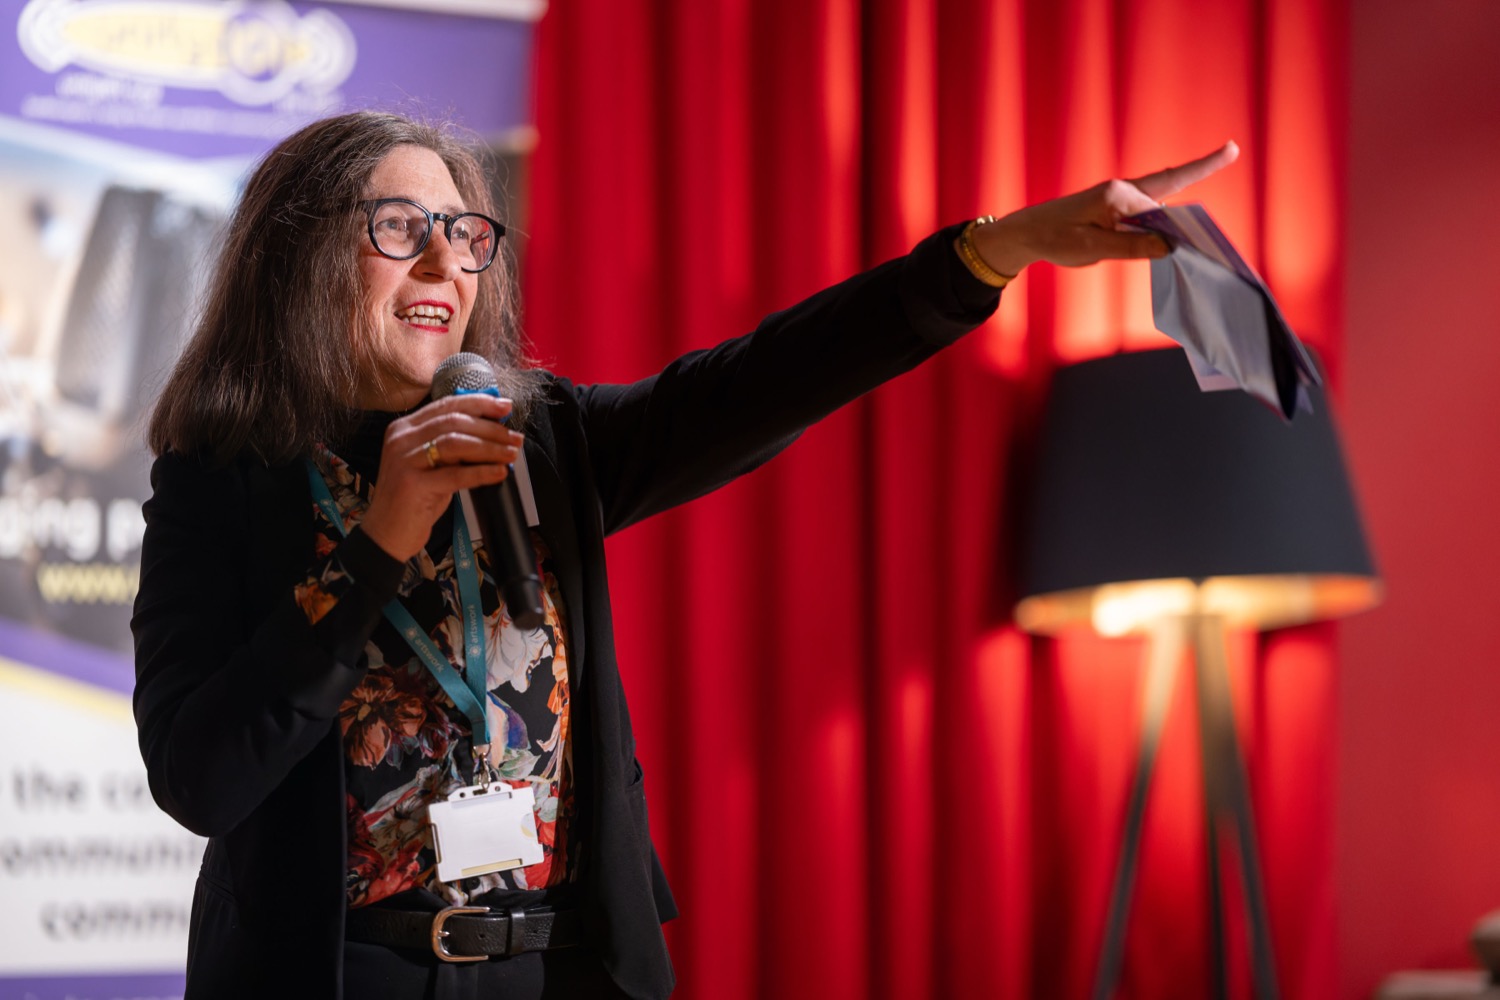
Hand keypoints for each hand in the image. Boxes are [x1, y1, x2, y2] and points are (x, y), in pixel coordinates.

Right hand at [359, 393, 523, 561]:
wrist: (386, 534)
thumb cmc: (414, 500)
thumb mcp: (431, 465)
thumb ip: (452, 446)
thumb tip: (493, 434)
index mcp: (404, 428)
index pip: (446, 405)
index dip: (479, 403)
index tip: (505, 407)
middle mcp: (401, 439)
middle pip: (454, 421)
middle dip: (491, 428)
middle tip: (515, 438)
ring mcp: (404, 460)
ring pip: (456, 443)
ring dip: (490, 447)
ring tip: (511, 454)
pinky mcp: (412, 484)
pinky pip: (455, 474)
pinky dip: (481, 472)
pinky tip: (500, 473)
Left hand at [968, 141, 1239, 276]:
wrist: (1028, 232)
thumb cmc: (1056, 239)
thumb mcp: (1092, 249)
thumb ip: (1131, 247)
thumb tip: (1169, 247)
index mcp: (1117, 195)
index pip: (1160, 211)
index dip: (1186, 223)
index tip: (1220, 188)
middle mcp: (1122, 189)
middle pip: (1168, 196)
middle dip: (1197, 184)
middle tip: (1231, 148)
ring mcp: (1121, 196)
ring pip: (1160, 203)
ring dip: (1178, 209)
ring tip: (1223, 156)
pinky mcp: (1118, 206)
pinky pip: (1150, 209)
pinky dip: (1165, 216)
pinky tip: (1180, 217)